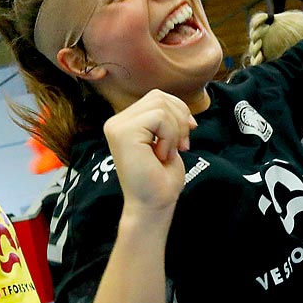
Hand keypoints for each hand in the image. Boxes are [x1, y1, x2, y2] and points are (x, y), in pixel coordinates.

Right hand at [104, 89, 195, 212]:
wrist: (153, 206)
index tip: (185, 137)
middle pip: (159, 97)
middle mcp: (116, 122)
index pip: (157, 97)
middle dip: (180, 119)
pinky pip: (159, 117)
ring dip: (175, 130)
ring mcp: (117, 126)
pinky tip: (161, 155)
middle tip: (181, 146)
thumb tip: (182, 106)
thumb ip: (168, 120)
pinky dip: (169, 136)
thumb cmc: (161, 180)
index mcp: (126, 122)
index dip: (179, 112)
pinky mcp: (122, 133)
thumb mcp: (167, 141)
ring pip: (160, 105)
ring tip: (168, 152)